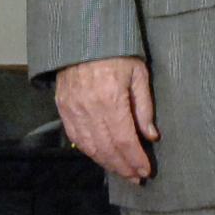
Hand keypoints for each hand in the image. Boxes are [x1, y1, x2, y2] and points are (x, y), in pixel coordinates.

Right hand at [54, 55, 155, 184]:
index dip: (135, 159)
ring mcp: (73, 109)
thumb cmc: (117, 52)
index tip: (146, 171)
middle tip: (136, 178)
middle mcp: (89, 108)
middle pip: (107, 148)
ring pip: (90, 147)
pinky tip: (101, 158)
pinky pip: (76, 137)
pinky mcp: (63, 108)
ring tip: (121, 172)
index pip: (125, 140)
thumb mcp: (138, 74)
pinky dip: (89, 151)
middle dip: (123, 166)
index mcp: (111, 99)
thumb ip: (144, 107)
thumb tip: (151, 136)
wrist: (83, 36)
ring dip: (107, 163)